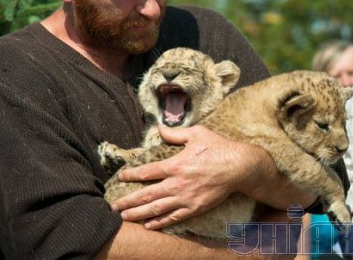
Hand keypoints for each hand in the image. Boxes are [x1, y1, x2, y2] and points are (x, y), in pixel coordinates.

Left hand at [112, 125, 258, 229]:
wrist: (239, 167)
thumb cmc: (217, 147)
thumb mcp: (196, 133)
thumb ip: (174, 133)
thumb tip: (159, 127)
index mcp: (175, 164)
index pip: (147, 172)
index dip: (132, 175)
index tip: (121, 177)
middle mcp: (177, 184)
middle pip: (147, 194)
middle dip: (128, 201)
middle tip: (114, 206)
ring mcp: (186, 198)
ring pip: (157, 209)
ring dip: (139, 214)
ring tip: (125, 217)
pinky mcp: (195, 208)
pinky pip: (174, 218)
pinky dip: (160, 222)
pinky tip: (149, 225)